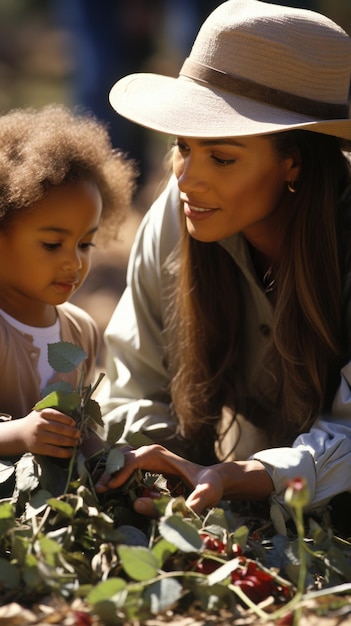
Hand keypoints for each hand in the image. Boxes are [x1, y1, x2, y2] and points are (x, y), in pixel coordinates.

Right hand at [16, 408, 80, 456]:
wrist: (20, 434)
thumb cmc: (36, 422)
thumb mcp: (42, 413)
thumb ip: (54, 414)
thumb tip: (74, 422)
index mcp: (42, 413)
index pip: (58, 415)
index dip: (68, 420)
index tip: (75, 424)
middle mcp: (40, 424)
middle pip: (60, 429)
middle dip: (73, 432)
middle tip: (79, 435)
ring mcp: (39, 436)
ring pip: (59, 440)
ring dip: (71, 442)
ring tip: (77, 442)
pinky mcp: (38, 448)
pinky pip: (54, 451)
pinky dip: (64, 452)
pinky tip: (70, 452)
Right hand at [95, 444, 273, 514]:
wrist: (214, 480)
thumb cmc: (210, 487)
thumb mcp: (205, 496)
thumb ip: (186, 503)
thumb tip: (142, 506)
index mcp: (162, 456)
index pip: (134, 459)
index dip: (120, 472)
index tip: (110, 488)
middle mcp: (152, 453)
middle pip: (123, 456)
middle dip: (109, 472)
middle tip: (99, 491)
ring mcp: (148, 457)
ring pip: (121, 459)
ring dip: (110, 473)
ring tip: (101, 491)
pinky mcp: (146, 466)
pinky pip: (125, 466)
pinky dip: (115, 475)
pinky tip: (110, 491)